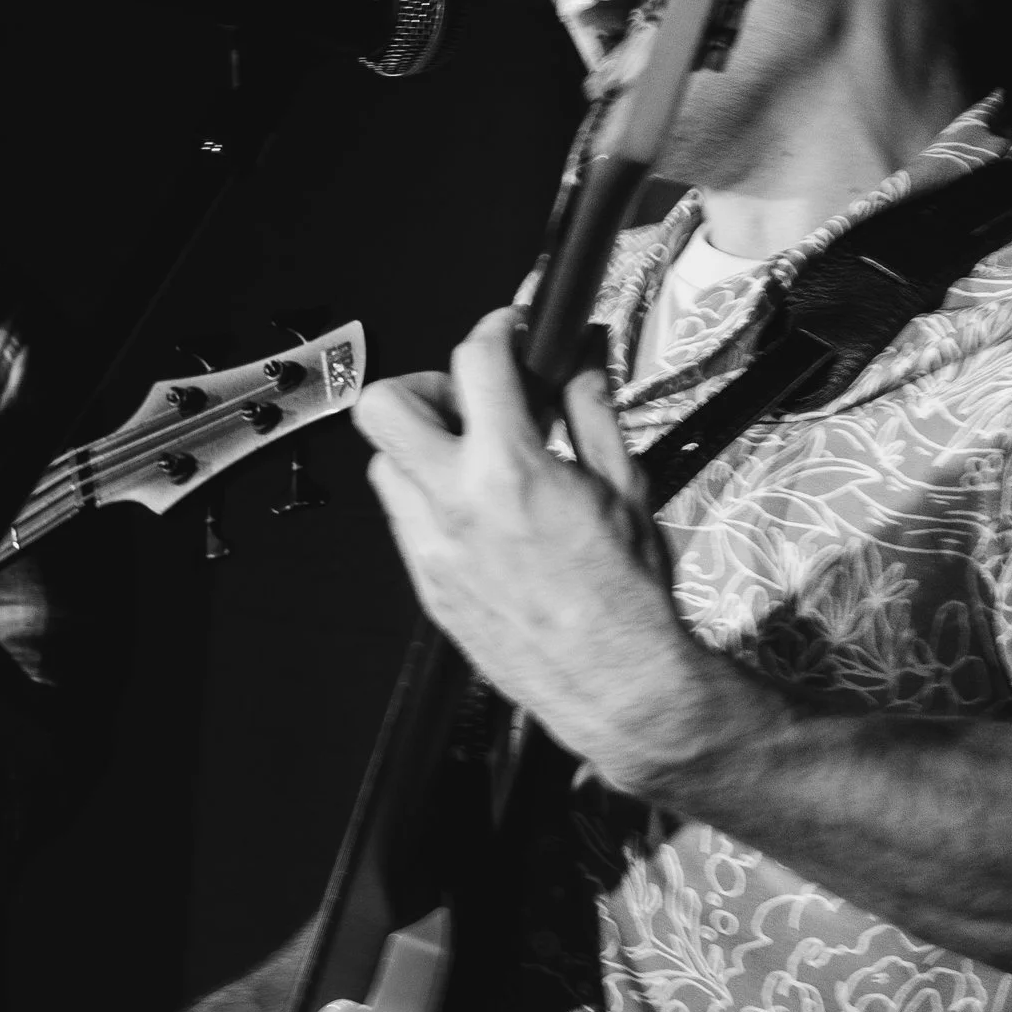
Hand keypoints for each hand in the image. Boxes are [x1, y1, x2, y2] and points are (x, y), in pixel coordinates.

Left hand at [354, 307, 725, 794]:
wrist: (616, 684)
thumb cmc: (627, 599)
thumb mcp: (626, 486)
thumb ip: (592, 412)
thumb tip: (579, 362)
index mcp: (512, 471)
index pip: (475, 360)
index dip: (494, 328)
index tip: (509, 331)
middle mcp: (456, 505)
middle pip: (384, 405)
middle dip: (427, 387)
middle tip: (469, 400)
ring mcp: (431, 548)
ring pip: (384, 464)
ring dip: (422, 448)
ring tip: (475, 460)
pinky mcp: (425, 584)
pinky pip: (402, 519)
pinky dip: (430, 499)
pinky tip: (477, 512)